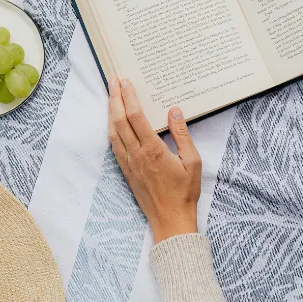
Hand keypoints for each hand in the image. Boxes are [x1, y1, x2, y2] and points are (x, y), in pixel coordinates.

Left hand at [108, 78, 201, 243]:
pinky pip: (114, 145)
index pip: (135, 117)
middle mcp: (136, 155)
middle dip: (114, 98)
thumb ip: (182, 134)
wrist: (170, 220)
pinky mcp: (126, 170)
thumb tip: (174, 111)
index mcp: (153, 150)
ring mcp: (128, 163)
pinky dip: (111, 129)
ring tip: (110, 95)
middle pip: (119, 121)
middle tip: (113, 81)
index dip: (128, 97)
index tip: (125, 82)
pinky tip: (112, 122)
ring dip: (110, 112)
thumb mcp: (192, 162)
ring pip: (113, 132)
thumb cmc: (184, 192)